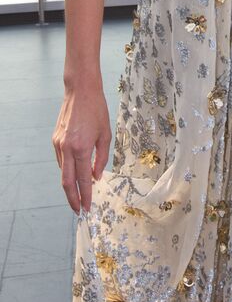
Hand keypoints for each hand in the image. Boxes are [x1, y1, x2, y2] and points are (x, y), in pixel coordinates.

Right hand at [52, 86, 110, 212]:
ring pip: (63, 171)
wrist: (80, 91)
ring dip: (70, 185)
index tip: (87, 208)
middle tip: (78, 210)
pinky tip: (75, 172)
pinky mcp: (55, 140)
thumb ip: (102, 158)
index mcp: (82, 148)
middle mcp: (67, 149)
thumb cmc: (97, 111)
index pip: (83, 179)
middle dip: (72, 199)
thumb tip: (96, 176)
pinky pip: (61, 160)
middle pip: (66, 182)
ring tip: (79, 194)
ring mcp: (59, 145)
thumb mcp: (106, 134)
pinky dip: (68, 170)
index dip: (85, 195)